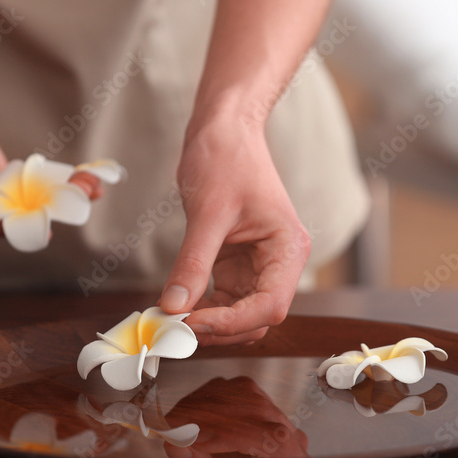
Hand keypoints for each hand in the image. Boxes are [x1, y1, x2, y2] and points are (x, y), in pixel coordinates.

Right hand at [0, 78, 100, 220]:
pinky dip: (58, 181)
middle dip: (52, 208)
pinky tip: (86, 176)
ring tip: (96, 186)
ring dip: (63, 196)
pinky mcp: (2, 173)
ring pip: (30, 199)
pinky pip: (33, 182)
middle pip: (16, 212)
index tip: (43, 227)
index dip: (12, 226)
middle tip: (85, 196)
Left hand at [159, 113, 310, 345]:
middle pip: (257, 318)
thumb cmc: (226, 159)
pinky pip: (224, 299)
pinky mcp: (239, 264)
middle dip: (218, 327)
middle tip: (174, 328)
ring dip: (208, 322)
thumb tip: (173, 307)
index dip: (231, 322)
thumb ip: (193, 263)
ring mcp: (260, 266)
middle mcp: (280, 263)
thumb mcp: (208, 213)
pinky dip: (201, 307)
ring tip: (170, 318)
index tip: (190, 323)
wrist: (225, 129)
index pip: (270, 305)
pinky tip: (176, 304)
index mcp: (288, 249)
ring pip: (240, 315)